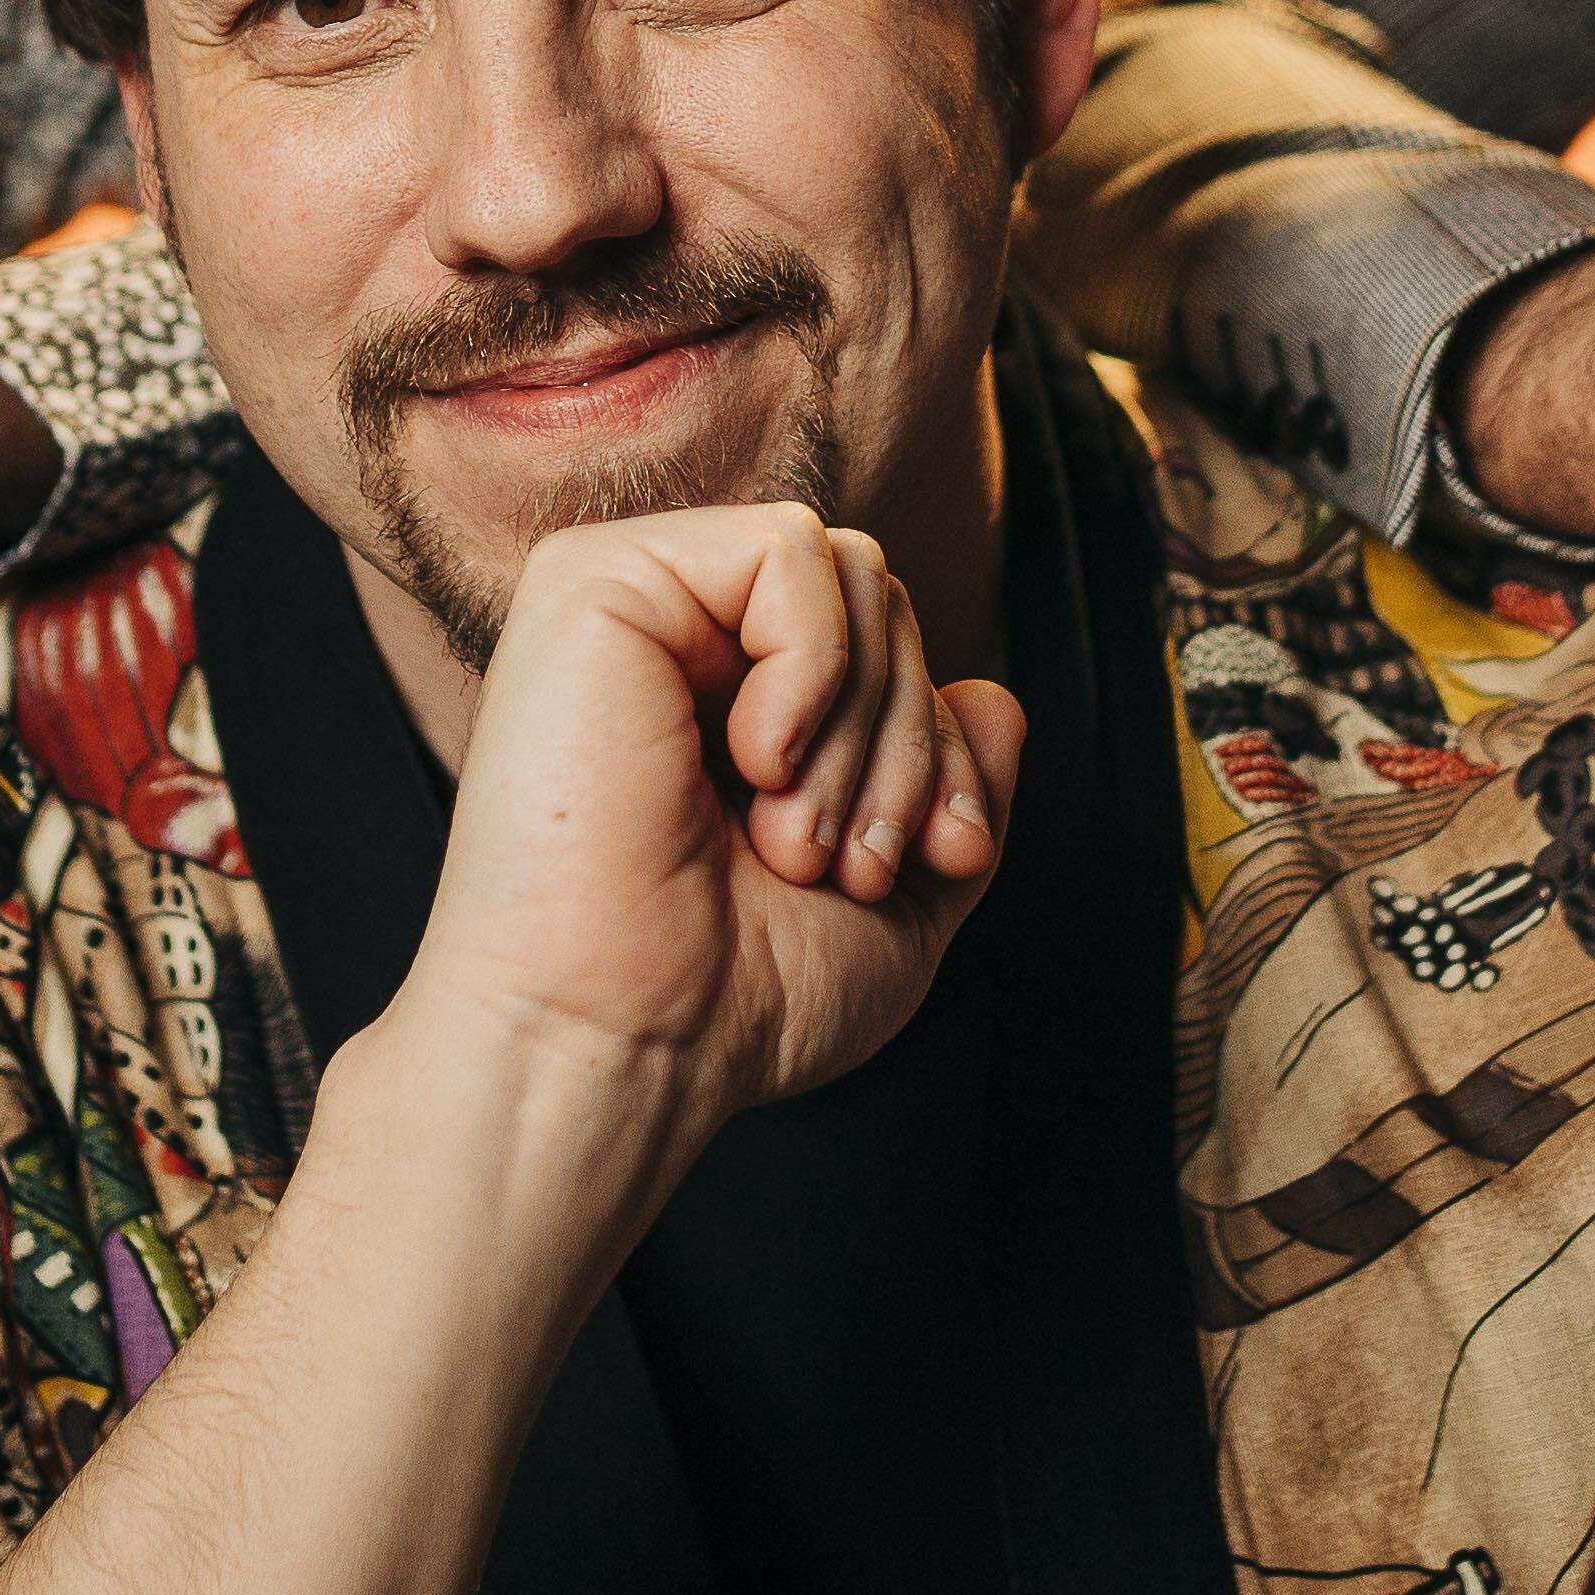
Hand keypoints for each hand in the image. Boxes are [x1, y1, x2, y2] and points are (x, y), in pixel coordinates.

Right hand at [393, 505, 1029, 1173]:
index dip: (946, 748)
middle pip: (886, 603)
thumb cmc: (732, 1000)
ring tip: (791, 841)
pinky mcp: (598, 581)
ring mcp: (634, 601)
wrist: (619, 1045)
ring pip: (854, 573)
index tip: (943, 859)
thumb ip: (953, 793)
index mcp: (729, 700)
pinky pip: (790, 550)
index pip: (895, 646)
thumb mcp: (898, 902)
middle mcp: (677, 638)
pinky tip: (754, 763)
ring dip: (863, 727)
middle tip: (843, 866)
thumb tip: (996, 695)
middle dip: (909, 744)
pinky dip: (814, 666)